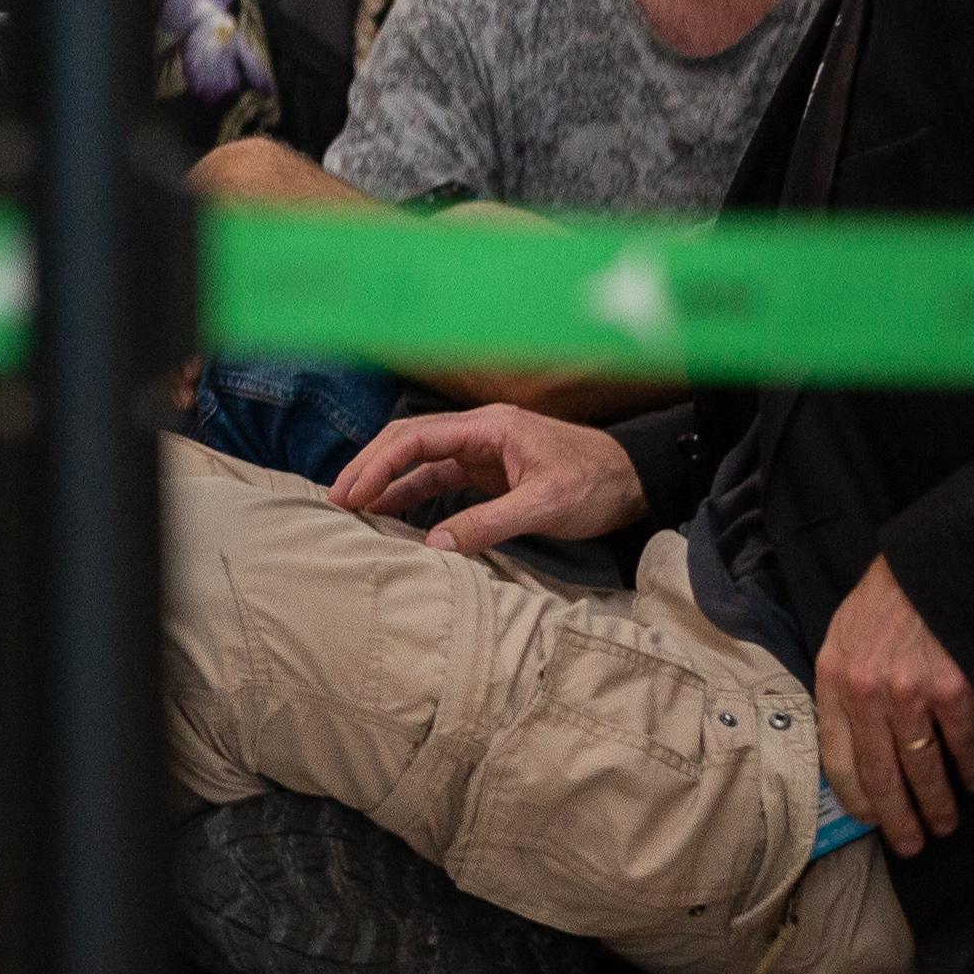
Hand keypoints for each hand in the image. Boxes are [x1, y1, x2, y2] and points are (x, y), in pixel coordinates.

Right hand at [324, 405, 647, 554]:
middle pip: (408, 443)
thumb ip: (487, 524)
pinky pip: (439, 480)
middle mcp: (479, 433)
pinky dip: (412, 495)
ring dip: (386, 483)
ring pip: (420, 462)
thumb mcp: (543, 506)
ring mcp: (482, 452)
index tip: (352, 494)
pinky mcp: (489, 473)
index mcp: (489, 428)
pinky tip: (390, 514)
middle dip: (370, 469)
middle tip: (336, 501)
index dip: (378, 465)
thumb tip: (433, 546)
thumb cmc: (597, 485)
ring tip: (352, 509)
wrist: (636, 482)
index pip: (417, 438)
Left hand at [815, 558, 973, 855]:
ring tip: (945, 826)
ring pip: (922, 768)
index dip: (856, 797)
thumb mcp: (844, 638)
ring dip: (937, 804)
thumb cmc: (887, 602)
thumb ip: (843, 689)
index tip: (870, 820)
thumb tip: (853, 743)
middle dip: (898, 818)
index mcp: (833, 680)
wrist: (936, 566)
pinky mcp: (954, 690)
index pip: (836, 758)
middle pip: (880, 774)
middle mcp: (867, 693)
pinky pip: (963, 744)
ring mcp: (910, 693)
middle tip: (913, 845)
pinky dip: (972, 770)